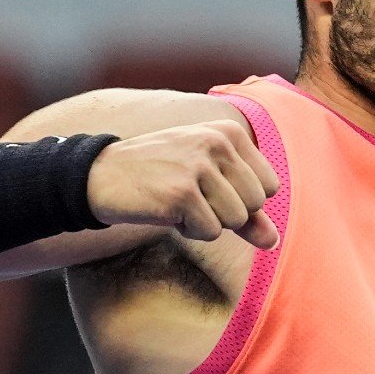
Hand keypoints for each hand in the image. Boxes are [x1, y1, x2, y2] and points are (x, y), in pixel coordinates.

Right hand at [85, 120, 280, 247]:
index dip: (241, 199)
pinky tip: (166, 210)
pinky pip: (210, 233)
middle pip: (255, 205)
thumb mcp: (207, 182)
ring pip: (235, 221)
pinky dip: (189, 231)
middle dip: (227, 213)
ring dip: (207, 223)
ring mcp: (199, 166)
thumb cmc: (159, 176)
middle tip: (192, 197)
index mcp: (229, 132)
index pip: (270, 186)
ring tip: (179, 202)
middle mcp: (217, 142)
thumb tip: (274, 241)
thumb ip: (245, 208)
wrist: (100, 176)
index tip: (210, 187)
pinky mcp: (181, 193)